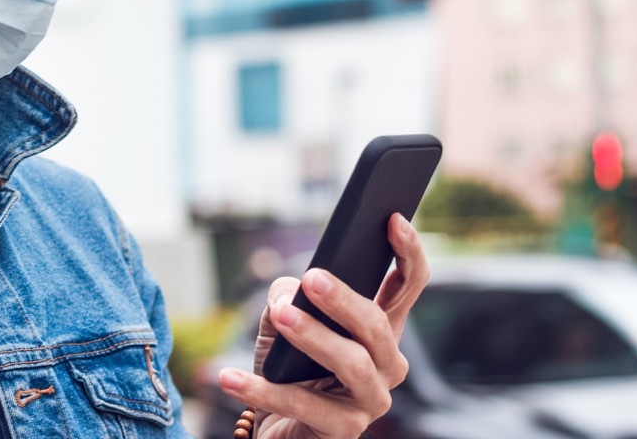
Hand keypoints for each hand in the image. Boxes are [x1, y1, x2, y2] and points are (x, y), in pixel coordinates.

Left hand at [217, 213, 428, 438]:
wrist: (277, 429)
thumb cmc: (286, 370)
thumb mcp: (283, 323)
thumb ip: (289, 298)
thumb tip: (290, 292)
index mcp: (379, 330)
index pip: (406, 286)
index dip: (407, 252)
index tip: (391, 219)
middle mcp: (387, 365)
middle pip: (376, 325)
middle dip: (344, 300)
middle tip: (312, 278)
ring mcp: (370, 400)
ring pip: (352, 363)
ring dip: (313, 336)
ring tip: (279, 314)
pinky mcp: (344, 431)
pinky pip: (303, 406)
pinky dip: (262, 390)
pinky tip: (229, 376)